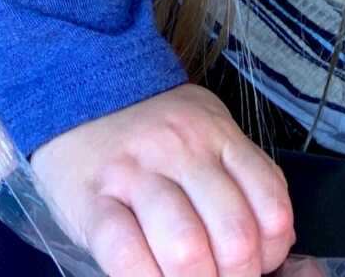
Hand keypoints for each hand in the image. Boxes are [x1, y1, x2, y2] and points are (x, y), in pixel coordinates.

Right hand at [31, 82, 294, 276]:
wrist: (72, 87)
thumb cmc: (146, 125)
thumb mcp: (202, 127)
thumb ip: (235, 173)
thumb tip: (272, 241)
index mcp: (216, 135)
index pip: (271, 207)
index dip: (272, 253)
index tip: (256, 264)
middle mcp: (180, 150)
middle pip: (234, 236)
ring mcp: (135, 174)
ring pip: (186, 249)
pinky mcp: (93, 200)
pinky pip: (127, 255)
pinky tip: (149, 276)